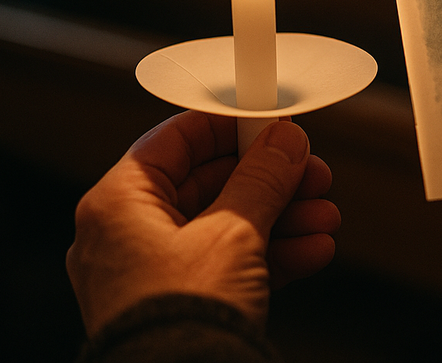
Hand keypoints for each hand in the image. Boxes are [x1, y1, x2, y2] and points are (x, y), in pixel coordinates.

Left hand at [67, 113, 338, 336]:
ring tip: (323, 216)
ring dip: (281, 218)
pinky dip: (270, 255)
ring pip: (225, 226)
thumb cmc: (180, 317)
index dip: (228, 127)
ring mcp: (152, 274)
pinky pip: (227, 266)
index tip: (269, 123)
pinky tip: (312, 250)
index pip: (174, 142)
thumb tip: (284, 143)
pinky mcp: (179, 306)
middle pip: (207, 185)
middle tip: (310, 172)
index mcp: (117, 205)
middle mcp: (126, 236)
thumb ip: (263, 179)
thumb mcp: (234, 233)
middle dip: (270, 180)